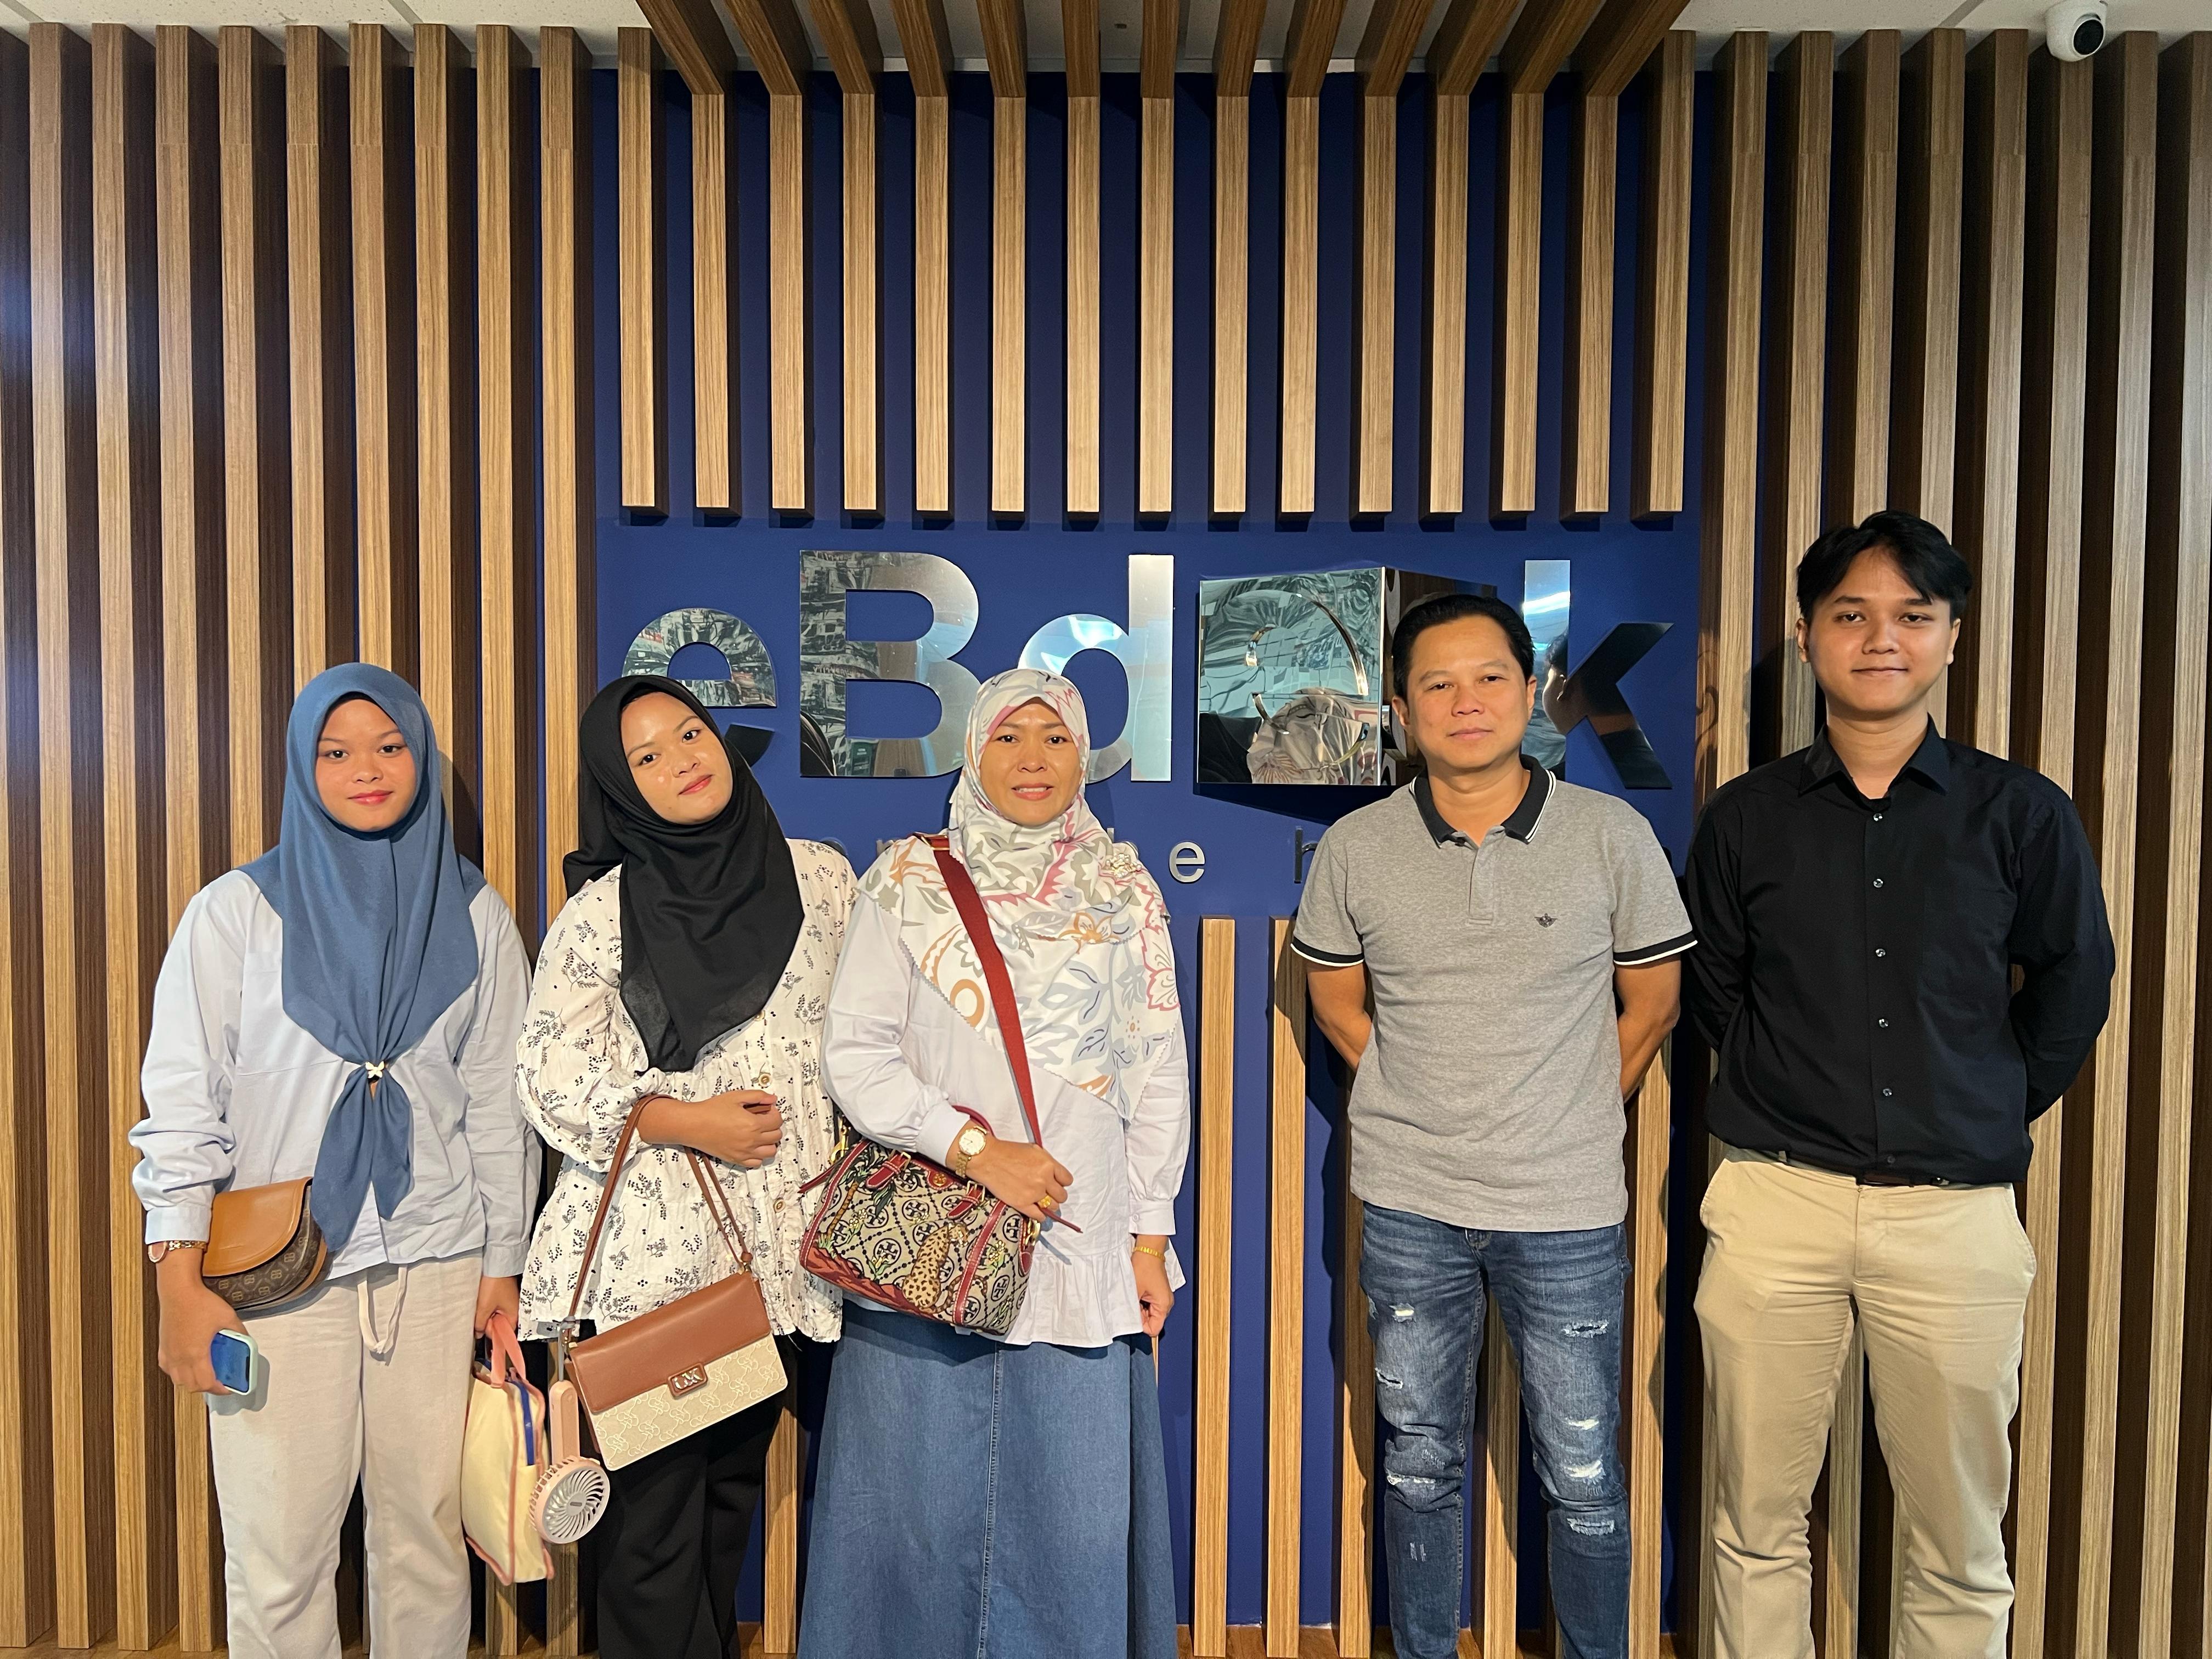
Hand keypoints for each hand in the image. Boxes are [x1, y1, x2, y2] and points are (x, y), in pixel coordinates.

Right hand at [156, 1259, 244, 1394]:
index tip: (228, 1387)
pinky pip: (169, 1369)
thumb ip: (239, 1332)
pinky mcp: (163, 1347)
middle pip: (191, 1386)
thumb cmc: (199, 1302)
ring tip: (205, 1374)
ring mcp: (169, 1353)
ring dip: (192, 1382)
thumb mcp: (228, 1317)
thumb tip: (245, 1341)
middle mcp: (179, 1358)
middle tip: (219, 1381)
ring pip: (178, 1380)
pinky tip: (188, 1364)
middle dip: (207, 1387)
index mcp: (196, 1354)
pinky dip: (179, 1372)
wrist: (178, 1291)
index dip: (219, 1389)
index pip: (206, 1384)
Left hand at [474, 1275, 519, 1337]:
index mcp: (514, 1315)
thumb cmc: (494, 1285)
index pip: (504, 1333)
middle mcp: (514, 1310)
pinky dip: (488, 1306)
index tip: (482, 1327)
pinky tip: (484, 1300)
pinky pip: (495, 1307)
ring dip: (487, 1313)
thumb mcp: (484, 1307)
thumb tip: (478, 1334)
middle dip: (488, 1321)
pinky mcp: (504, 1297)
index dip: (492, 1332)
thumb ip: (480, 1324)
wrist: (497, 1264)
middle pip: (499, 1325)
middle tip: (481, 1312)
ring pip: (495, 1316)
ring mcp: (509, 1303)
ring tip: (482, 1304)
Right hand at [641, 1091, 783, 1168]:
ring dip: (769, 1142)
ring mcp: (744, 1152)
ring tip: (759, 1134)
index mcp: (753, 1124)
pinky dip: (758, 1155)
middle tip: (763, 1120)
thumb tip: (773, 1099)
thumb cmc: (712, 1110)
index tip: (768, 1110)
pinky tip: (751, 1145)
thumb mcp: (736, 1096)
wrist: (693, 1124)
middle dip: (773, 1126)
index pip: (778, 1121)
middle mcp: (751, 1140)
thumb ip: (757, 1096)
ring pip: (770, 1151)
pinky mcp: (736, 1159)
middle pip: (776, 1136)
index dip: (775, 1113)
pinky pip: (756, 1163)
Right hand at [965, 1138, 1073, 1223]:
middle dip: (1057, 1195)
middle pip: (1062, 1196)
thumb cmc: (1008, 1151)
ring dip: (1049, 1205)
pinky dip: (1040, 1215)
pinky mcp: (1022, 1204)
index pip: (1067, 1180)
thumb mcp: (1034, 1150)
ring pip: (1053, 1207)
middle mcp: (1044, 1180)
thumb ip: (1047, 1162)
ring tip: (1042, 1201)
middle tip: (1050, 1193)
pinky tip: (1037, 1211)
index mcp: (1048, 1165)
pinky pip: (1039, 1216)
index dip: (1062, 1182)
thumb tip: (1054, 1174)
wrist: (987, 1158)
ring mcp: (1034, 1193)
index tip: (1057, 1183)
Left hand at [1131, 1241, 1172, 1336]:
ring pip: (1149, 1313)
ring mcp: (1162, 1297)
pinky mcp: (1158, 1292)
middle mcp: (1166, 1303)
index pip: (1154, 1329)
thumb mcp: (1134, 1291)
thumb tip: (1127, 1322)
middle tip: (1131, 1303)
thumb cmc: (1144, 1266)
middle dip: (1139, 1316)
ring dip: (1139, 1308)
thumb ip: (1132, 1310)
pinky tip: (1136, 1292)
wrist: (1148, 1250)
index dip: (1141, 1326)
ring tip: (1133, 1295)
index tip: (1132, 1317)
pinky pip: (1148, 1304)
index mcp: (1164, 1305)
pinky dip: (1141, 1301)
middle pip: (1151, 1321)